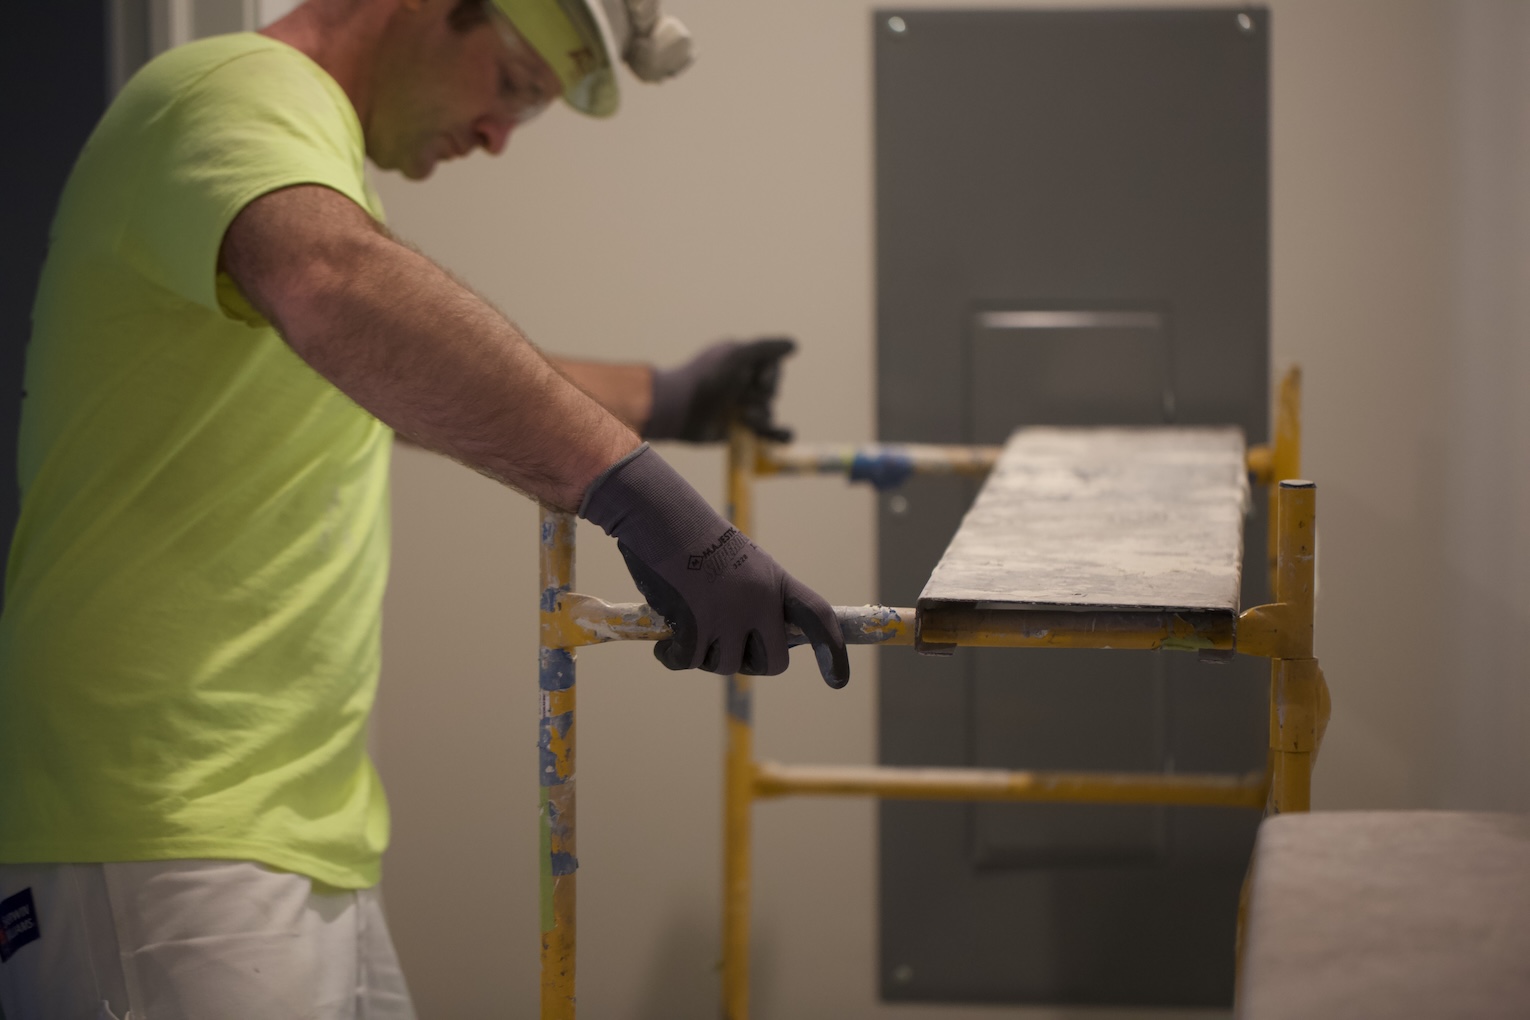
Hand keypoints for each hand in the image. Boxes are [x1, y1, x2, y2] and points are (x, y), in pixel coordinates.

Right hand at [579, 444, 848, 686]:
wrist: (663, 517)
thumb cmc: (694, 537)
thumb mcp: (741, 564)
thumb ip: (753, 598)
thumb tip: (746, 642)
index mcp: (775, 583)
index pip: (818, 617)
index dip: (833, 650)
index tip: (838, 681)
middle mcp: (760, 602)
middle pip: (772, 662)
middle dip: (751, 664)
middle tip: (726, 649)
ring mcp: (729, 616)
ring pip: (726, 665)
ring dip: (704, 656)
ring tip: (686, 627)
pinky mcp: (695, 626)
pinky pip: (688, 661)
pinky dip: (673, 657)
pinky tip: (665, 645)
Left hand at [643, 337, 795, 442]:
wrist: (680, 411)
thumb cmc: (706, 378)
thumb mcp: (737, 356)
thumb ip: (766, 348)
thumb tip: (794, 345)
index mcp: (740, 361)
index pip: (772, 365)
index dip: (770, 375)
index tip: (758, 380)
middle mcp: (740, 383)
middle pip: (772, 390)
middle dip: (763, 396)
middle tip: (742, 400)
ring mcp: (739, 408)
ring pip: (770, 412)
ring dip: (762, 417)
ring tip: (744, 418)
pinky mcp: (739, 430)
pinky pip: (769, 433)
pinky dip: (780, 434)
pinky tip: (783, 435)